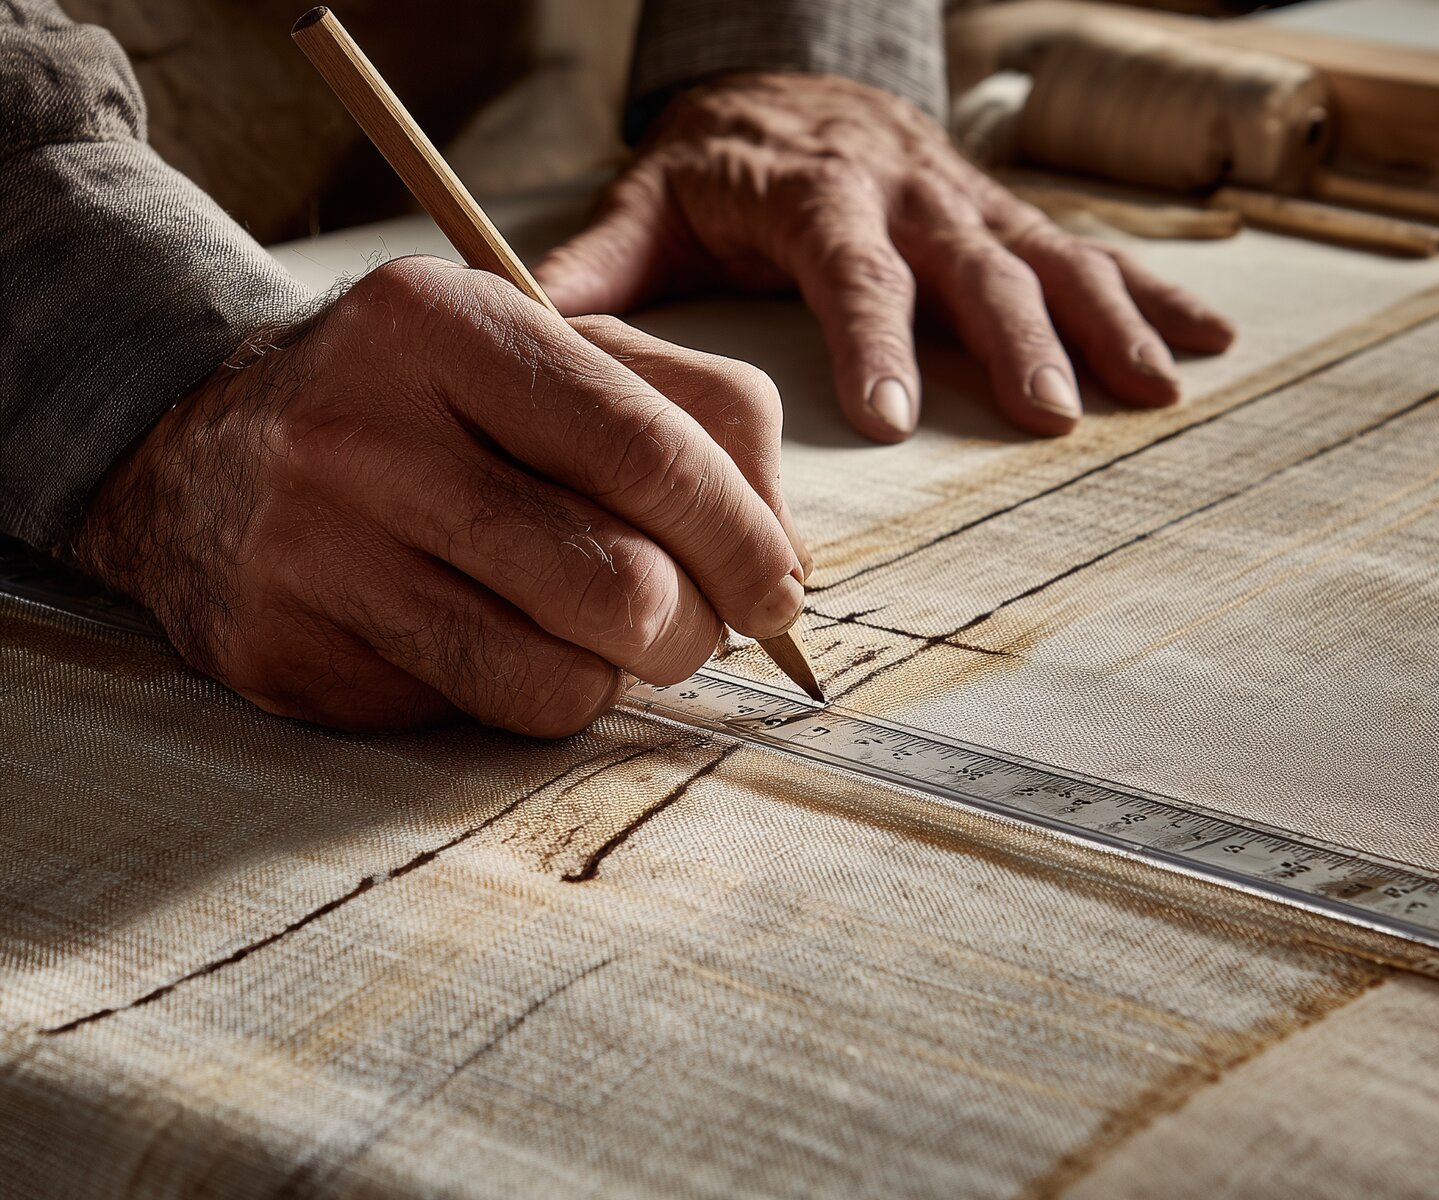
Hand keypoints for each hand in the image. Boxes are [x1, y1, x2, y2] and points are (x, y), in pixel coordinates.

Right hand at [71, 257, 806, 735]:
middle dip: (695, 629)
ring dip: (620, 673)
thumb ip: (694, 416)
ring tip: (602, 633)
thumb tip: (788, 554)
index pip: (646, 448)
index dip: (744, 538)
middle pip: (620, 583)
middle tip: (691, 623)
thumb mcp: (546, 353)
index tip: (779, 588)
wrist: (195, 452)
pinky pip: (485, 715)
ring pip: (561, 678)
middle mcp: (363, 433)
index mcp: (443, 324)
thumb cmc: (421, 404)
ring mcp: (313, 553)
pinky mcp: (288, 654)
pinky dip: (536, 695)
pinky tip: (506, 643)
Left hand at [536, 72, 1234, 442]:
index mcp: (816, 195)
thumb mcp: (650, 202)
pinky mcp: (1006, 215)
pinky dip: (1152, 294)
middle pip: (971, 263)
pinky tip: (1205, 343)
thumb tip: (525, 325)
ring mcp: (969, 202)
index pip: (849, 266)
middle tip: (1050, 415)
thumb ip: (598, 267)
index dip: (874, 337)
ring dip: (1104, 322)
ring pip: (1047, 256)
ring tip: (1152, 389)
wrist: (794, 82)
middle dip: (1015, 339)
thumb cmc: (721, 162)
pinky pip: (1088, 250)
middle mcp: (907, 193)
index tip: (893, 415)